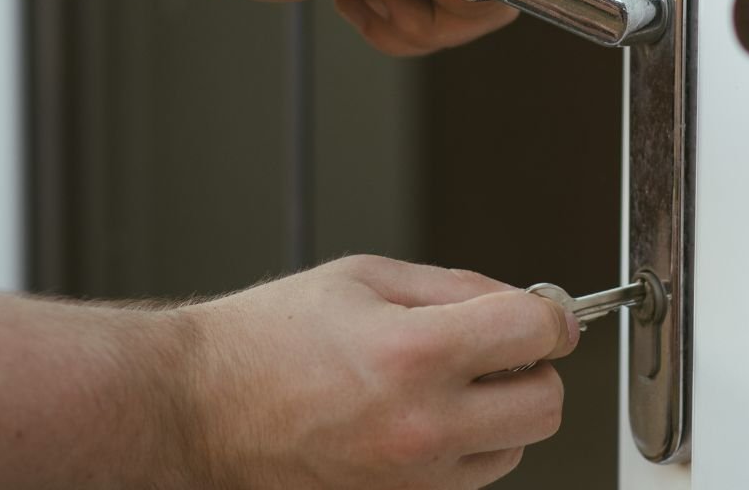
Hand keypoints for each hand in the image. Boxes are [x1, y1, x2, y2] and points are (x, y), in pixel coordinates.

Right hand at [168, 255, 578, 489]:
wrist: (200, 407)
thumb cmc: (268, 337)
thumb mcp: (365, 277)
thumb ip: (456, 286)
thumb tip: (525, 302)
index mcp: (414, 352)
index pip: (536, 332)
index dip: (547, 314)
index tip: (541, 312)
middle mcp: (422, 425)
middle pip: (547, 404)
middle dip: (533, 368)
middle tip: (500, 347)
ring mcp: (412, 477)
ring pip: (516, 447)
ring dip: (500, 411)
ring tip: (445, 382)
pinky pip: (471, 477)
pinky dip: (466, 446)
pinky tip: (423, 415)